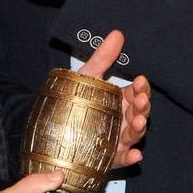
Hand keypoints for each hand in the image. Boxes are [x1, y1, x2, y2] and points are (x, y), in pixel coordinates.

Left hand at [78, 30, 149, 169]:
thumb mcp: (87, 77)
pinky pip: (122, 158)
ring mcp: (117, 138)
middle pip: (139, 113)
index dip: (142, 88)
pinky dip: (130, 157)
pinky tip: (134, 155)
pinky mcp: (109, 157)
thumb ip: (103, 58)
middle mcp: (121, 119)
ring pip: (134, 134)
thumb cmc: (72, 100)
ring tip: (138, 123)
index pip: (137, 92)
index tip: (140, 81)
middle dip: (143, 107)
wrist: (50, 128)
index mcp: (119, 100)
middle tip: (141, 102)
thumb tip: (117, 34)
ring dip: (139, 129)